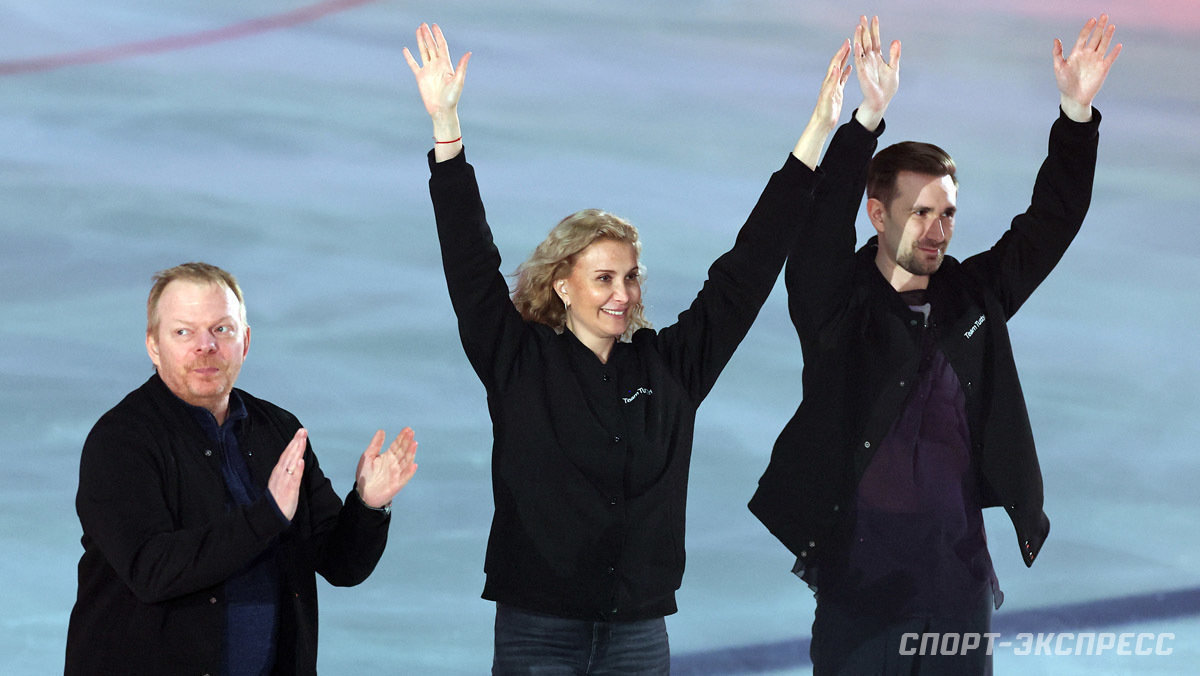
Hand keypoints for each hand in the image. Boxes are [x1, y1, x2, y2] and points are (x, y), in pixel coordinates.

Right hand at [267, 428, 307, 520]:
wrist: (271, 515)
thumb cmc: (277, 500)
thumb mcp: (282, 482)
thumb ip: (288, 471)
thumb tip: (296, 460)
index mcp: (279, 472)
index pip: (287, 454)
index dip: (293, 443)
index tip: (300, 433)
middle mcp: (281, 474)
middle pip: (289, 455)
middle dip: (296, 442)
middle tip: (302, 430)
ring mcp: (285, 481)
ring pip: (291, 463)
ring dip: (296, 451)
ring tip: (302, 439)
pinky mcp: (289, 490)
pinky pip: (293, 478)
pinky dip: (297, 469)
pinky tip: (301, 461)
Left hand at [355, 428, 418, 509]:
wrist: (363, 493)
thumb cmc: (365, 475)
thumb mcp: (368, 457)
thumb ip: (375, 444)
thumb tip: (382, 431)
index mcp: (388, 457)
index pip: (397, 445)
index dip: (402, 437)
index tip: (407, 429)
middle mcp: (394, 464)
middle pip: (403, 451)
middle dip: (407, 442)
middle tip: (411, 432)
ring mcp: (397, 473)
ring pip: (406, 461)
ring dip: (411, 453)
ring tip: (414, 443)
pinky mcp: (397, 484)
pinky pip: (405, 477)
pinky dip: (410, 472)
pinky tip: (414, 465)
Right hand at [403, 23, 470, 119]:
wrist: (442, 110)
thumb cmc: (452, 97)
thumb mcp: (459, 81)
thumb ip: (462, 66)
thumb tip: (468, 53)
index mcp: (446, 64)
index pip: (441, 46)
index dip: (438, 35)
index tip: (435, 26)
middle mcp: (437, 65)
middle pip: (431, 46)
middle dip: (428, 35)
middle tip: (423, 24)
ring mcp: (428, 70)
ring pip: (423, 52)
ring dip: (420, 41)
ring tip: (418, 30)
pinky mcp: (420, 77)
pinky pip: (413, 64)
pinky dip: (409, 57)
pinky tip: (406, 49)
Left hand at [792, 40, 851, 168]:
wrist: (822, 122)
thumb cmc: (824, 111)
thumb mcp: (829, 96)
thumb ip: (833, 82)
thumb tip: (837, 68)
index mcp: (829, 82)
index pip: (835, 63)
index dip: (841, 52)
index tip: (847, 42)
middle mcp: (830, 82)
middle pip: (837, 63)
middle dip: (843, 52)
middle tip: (849, 41)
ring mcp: (833, 86)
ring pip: (840, 69)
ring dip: (844, 59)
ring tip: (850, 50)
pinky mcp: (836, 92)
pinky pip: (842, 79)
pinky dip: (845, 72)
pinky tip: (849, 67)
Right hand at [852, 15, 899, 131]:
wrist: (881, 99)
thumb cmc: (887, 87)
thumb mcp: (894, 68)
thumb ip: (894, 54)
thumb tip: (896, 40)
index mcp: (878, 57)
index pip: (875, 40)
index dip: (875, 29)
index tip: (874, 18)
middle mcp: (870, 58)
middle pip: (866, 40)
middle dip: (864, 29)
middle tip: (862, 17)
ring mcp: (865, 64)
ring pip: (861, 47)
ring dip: (859, 36)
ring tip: (859, 25)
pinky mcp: (862, 71)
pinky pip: (859, 59)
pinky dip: (858, 51)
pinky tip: (857, 42)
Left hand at [1053, 14, 1121, 121]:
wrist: (1073, 97)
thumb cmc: (1064, 83)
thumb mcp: (1058, 67)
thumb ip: (1057, 53)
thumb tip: (1056, 39)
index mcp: (1077, 53)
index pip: (1083, 37)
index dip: (1088, 28)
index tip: (1092, 20)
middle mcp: (1088, 54)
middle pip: (1095, 38)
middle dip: (1100, 27)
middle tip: (1104, 16)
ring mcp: (1096, 61)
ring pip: (1103, 45)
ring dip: (1108, 36)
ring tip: (1112, 26)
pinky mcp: (1103, 69)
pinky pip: (1110, 58)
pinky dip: (1114, 52)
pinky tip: (1118, 45)